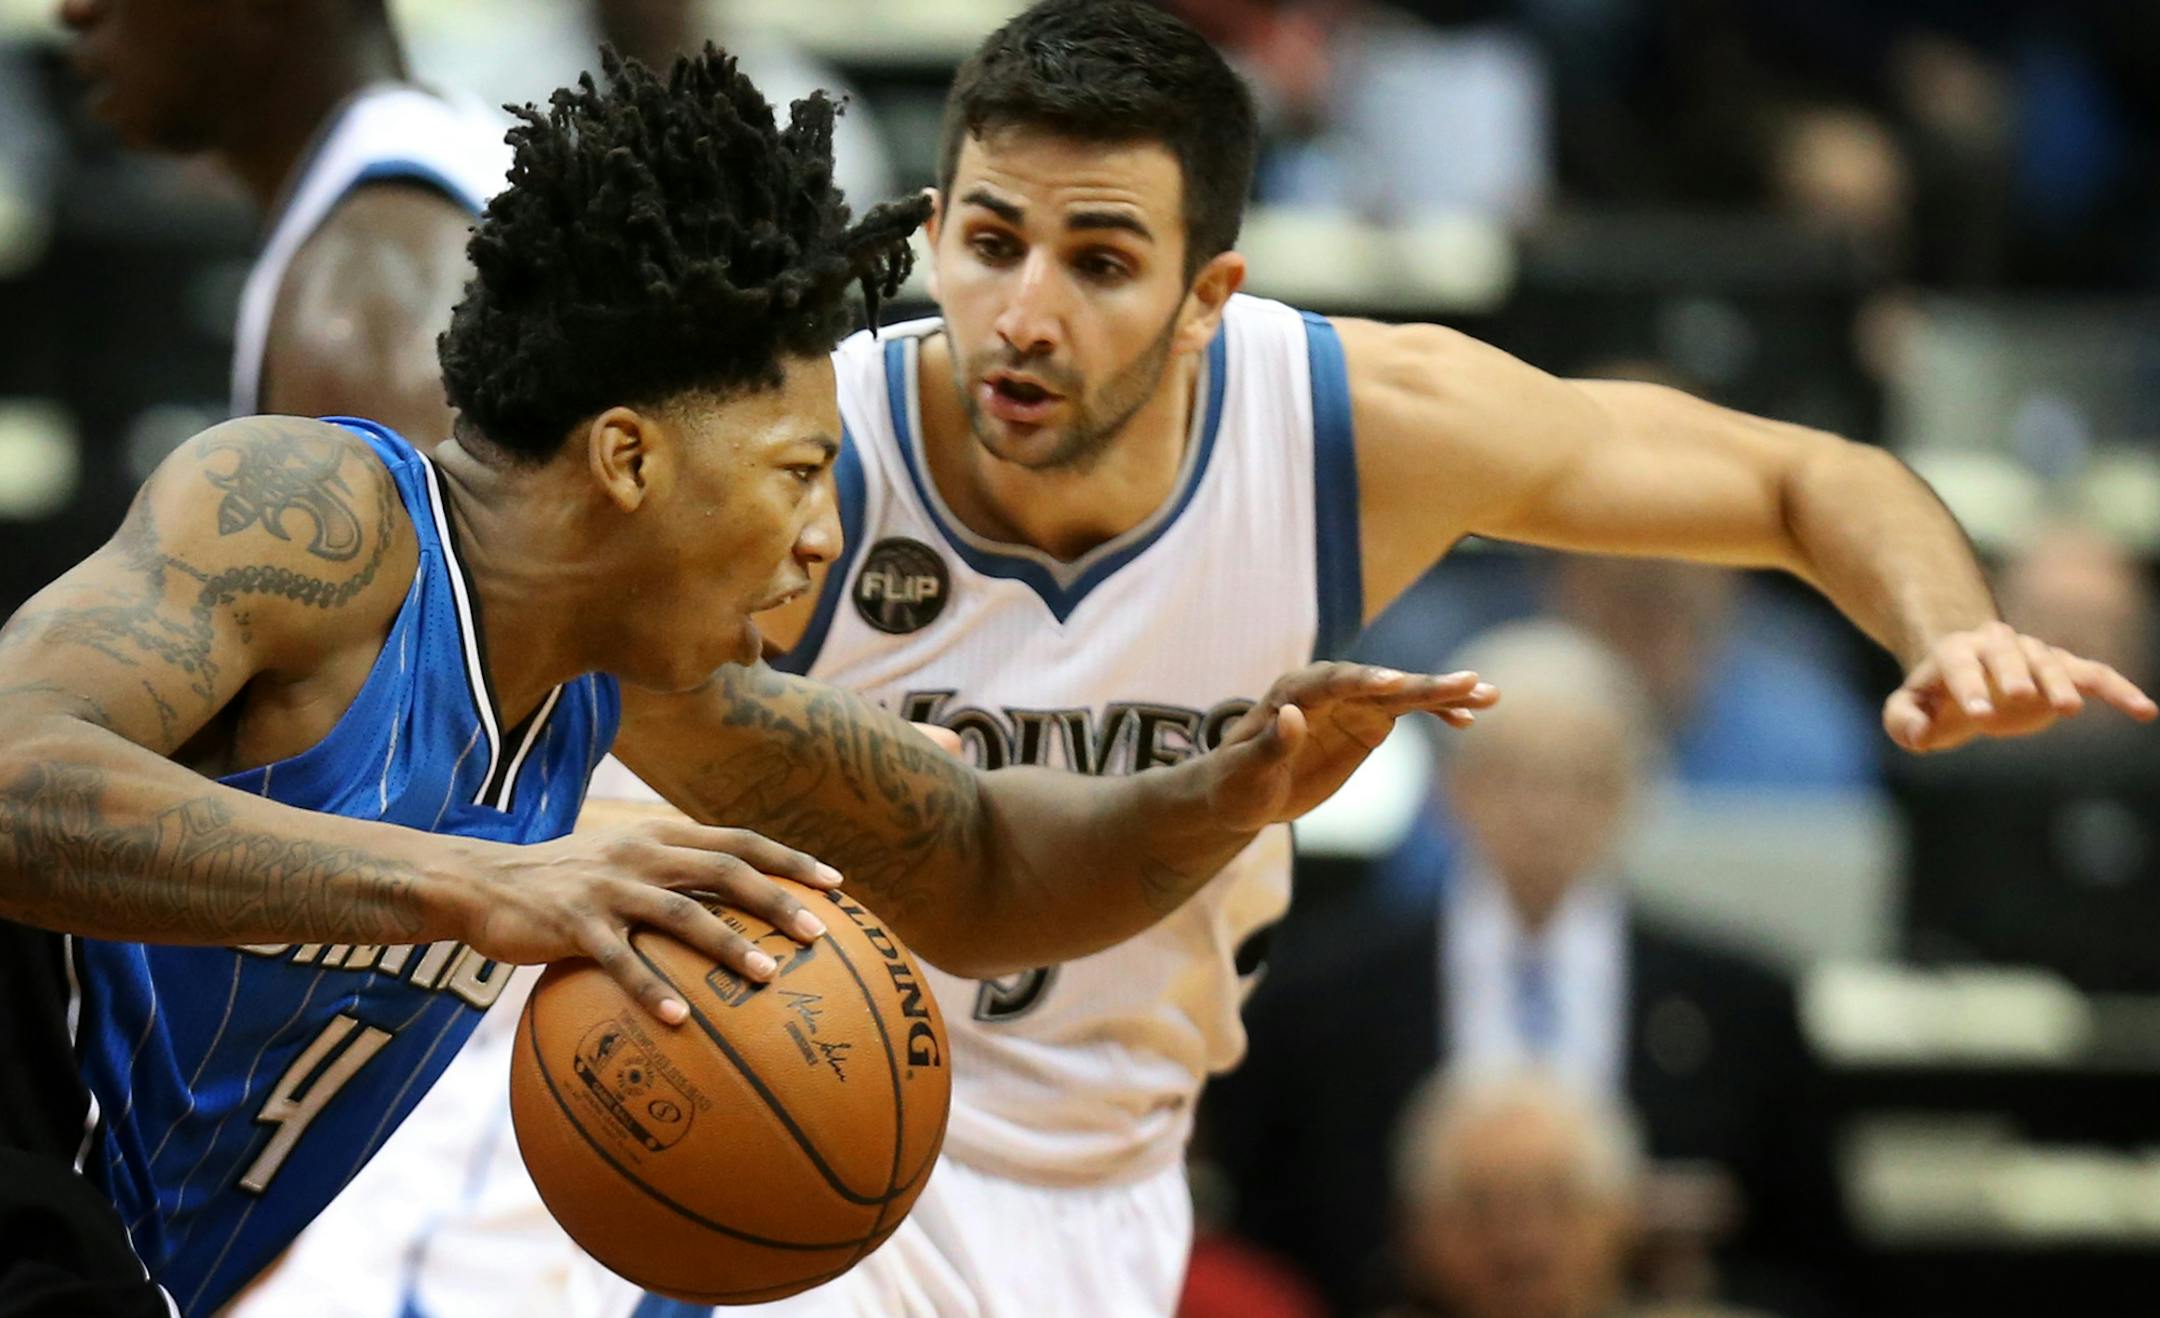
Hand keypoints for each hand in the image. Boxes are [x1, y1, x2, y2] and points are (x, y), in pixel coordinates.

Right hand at [464, 817, 841, 1024]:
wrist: (483, 884)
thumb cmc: (565, 885)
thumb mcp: (622, 865)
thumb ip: (673, 879)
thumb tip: (735, 914)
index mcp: (660, 836)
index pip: (739, 840)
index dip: (789, 859)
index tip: (837, 884)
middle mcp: (641, 853)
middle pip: (724, 869)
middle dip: (777, 899)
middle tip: (820, 932)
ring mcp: (608, 886)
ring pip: (681, 913)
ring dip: (728, 943)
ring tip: (767, 976)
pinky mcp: (574, 923)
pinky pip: (620, 959)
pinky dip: (651, 988)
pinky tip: (680, 1020)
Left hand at [1201, 662, 1498, 830]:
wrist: (1239, 794)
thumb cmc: (1234, 784)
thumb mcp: (1246, 773)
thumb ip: (1271, 745)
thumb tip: (1292, 714)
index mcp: (1293, 693)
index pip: (1334, 682)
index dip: (1366, 681)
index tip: (1398, 685)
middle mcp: (1328, 689)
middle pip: (1380, 682)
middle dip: (1422, 683)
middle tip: (1467, 682)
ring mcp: (1351, 704)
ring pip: (1402, 692)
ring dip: (1443, 693)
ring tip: (1488, 694)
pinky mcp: (1367, 722)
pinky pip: (1408, 711)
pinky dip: (1437, 713)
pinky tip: (1468, 719)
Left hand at [1883, 621, 2156, 752]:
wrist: (1968, 678)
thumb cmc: (1933, 699)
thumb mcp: (1907, 712)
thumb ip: (1903, 721)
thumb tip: (1918, 735)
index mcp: (1955, 651)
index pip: (1959, 663)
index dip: (1968, 686)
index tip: (1977, 714)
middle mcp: (1997, 644)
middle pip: (2007, 652)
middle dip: (2013, 672)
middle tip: (2020, 696)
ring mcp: (2034, 654)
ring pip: (2050, 662)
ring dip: (2059, 682)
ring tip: (2068, 710)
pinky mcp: (2064, 670)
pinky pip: (2095, 675)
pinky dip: (2119, 690)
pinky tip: (2144, 711)